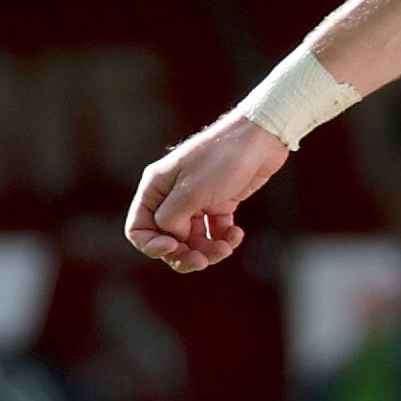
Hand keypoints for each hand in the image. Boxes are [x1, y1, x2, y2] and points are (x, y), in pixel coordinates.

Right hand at [128, 111, 289, 272]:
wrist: (261, 139)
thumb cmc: (222, 159)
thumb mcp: (190, 193)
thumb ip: (172, 220)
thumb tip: (173, 238)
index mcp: (155, 188)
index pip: (139, 228)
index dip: (152, 246)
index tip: (173, 248)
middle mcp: (172, 195)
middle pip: (168, 239)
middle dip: (184, 254)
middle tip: (203, 261)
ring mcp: (197, 200)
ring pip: (193, 239)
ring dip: (208, 250)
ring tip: (226, 247)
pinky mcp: (220, 202)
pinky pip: (215, 231)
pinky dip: (224, 238)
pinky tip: (236, 233)